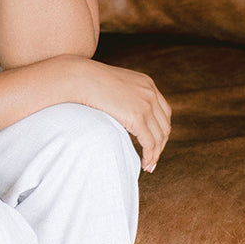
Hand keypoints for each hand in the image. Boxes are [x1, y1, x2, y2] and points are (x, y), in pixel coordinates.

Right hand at [57, 57, 171, 172]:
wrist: (80, 78)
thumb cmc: (88, 81)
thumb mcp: (114, 85)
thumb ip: (123, 97)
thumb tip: (120, 112)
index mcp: (147, 84)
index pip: (163, 112)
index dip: (160, 130)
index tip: (153, 143)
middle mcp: (151, 93)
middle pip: (164, 126)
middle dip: (160, 145)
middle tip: (152, 160)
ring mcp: (146, 105)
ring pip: (159, 137)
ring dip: (155, 154)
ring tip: (148, 166)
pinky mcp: (137, 117)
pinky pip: (150, 143)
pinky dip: (149, 156)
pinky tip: (144, 164)